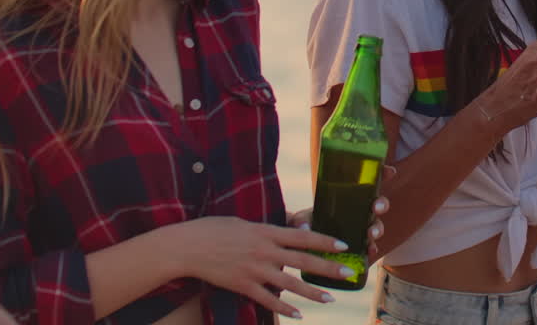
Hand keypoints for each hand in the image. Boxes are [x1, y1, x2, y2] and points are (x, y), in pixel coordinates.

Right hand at [172, 216, 351, 319]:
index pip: (302, 236)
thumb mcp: (243, 222)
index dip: (324, 241)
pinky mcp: (243, 285)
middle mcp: (264, 251)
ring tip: (329, 299)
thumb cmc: (213, 229)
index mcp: (266, 231)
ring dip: (311, 293)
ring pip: (290, 284)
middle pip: (303, 261)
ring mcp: (254, 270)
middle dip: (328, 268)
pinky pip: (268, 300)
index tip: (343, 246)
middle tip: (348, 274)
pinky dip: (283, 309)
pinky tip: (297, 315)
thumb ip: (265, 230)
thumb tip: (283, 233)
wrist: (188, 246)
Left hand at [288, 169, 392, 262]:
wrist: (303, 245)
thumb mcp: (301, 218)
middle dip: (381, 204)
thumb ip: (301, 220)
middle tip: (375, 207)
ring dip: (377, 228)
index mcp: (349, 196)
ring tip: (371, 234)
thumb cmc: (306, 223)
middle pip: (378, 203)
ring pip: (376, 225)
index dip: (383, 174)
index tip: (390, 172)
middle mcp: (359, 211)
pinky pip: (370, 247)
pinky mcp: (358, 246)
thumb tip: (305, 226)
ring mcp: (360, 228)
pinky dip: (371, 248)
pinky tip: (370, 251)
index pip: (370, 182)